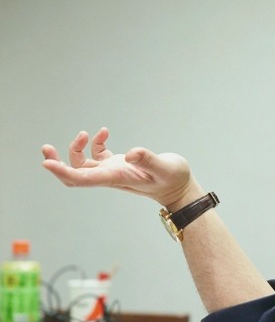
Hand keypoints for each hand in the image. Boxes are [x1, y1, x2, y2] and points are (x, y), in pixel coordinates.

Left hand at [41, 128, 195, 207]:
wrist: (180, 188)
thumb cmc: (175, 180)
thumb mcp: (166, 167)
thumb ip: (149, 159)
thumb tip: (131, 153)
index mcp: (116, 177)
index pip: (82, 178)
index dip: (62, 170)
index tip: (46, 163)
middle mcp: (110, 176)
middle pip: (74, 174)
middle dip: (57, 163)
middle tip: (46, 148)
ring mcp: (112, 171)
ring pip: (82, 164)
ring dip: (75, 149)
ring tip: (84, 133)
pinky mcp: (118, 165)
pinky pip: (97, 156)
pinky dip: (95, 143)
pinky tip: (105, 133)